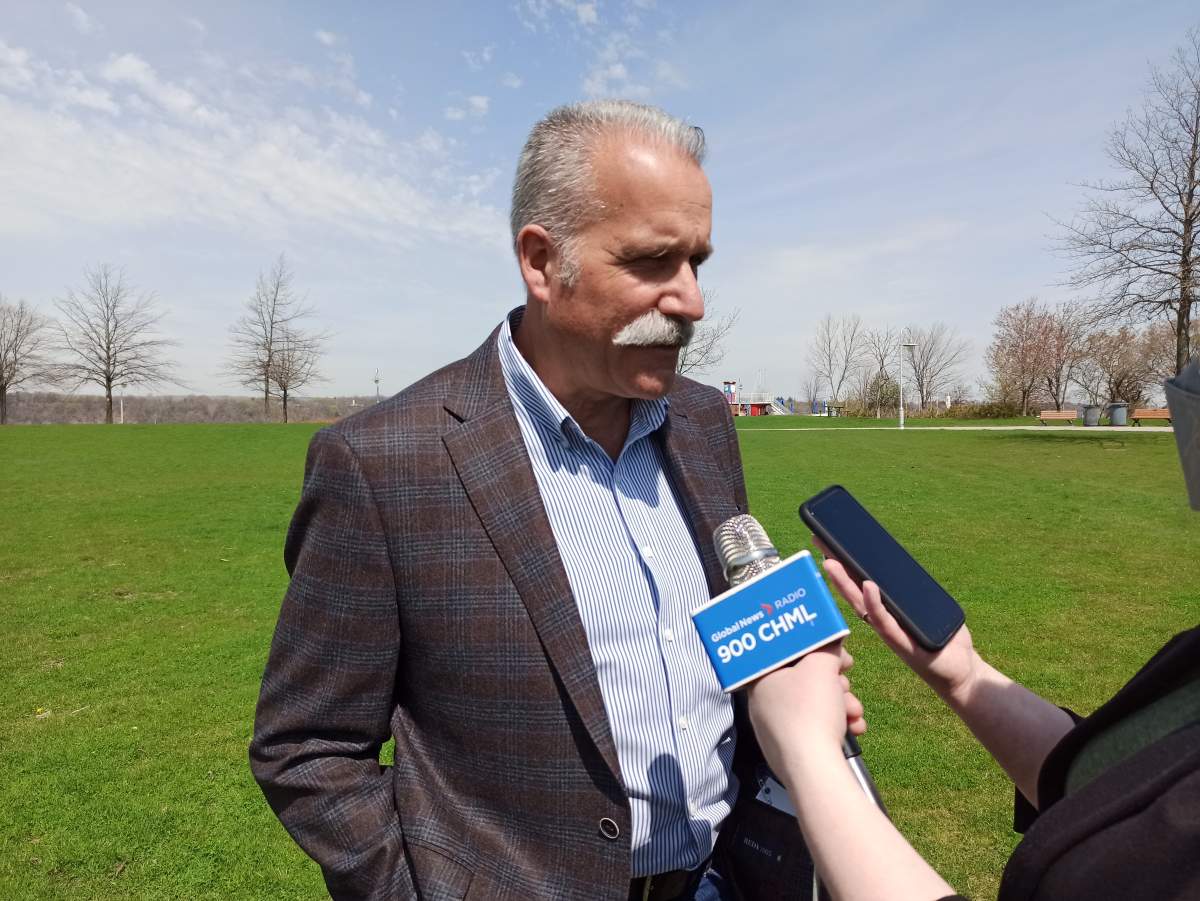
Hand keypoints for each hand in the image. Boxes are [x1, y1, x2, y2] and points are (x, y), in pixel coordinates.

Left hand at [747, 642, 865, 776]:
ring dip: (841, 704)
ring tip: (854, 711)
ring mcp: (775, 731)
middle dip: (833, 682)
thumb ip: (827, 648)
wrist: (814, 769)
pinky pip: (816, 729)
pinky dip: (837, 725)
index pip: (788, 656)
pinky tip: (853, 728)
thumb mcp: (821, 666)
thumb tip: (832, 645)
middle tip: (845, 683)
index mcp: (760, 681)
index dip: (814, 650)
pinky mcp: (792, 751)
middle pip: (804, 682)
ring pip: (814, 706)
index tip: (835, 653)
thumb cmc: (810, 713)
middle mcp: (763, 705)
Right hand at [814, 537, 980, 706]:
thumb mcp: (927, 608)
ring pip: (861, 605)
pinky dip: (875, 603)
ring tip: (831, 562)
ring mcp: (888, 632)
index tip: (830, 544)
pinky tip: (868, 586)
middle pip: (853, 591)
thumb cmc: (942, 639)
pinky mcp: (902, 644)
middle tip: (820, 544)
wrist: (961, 671)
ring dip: (844, 584)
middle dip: (835, 568)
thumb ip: (913, 592)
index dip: (845, 566)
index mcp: (886, 612)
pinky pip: (885, 621)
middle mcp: (881, 621)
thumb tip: (902, 566)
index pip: (861, 585)